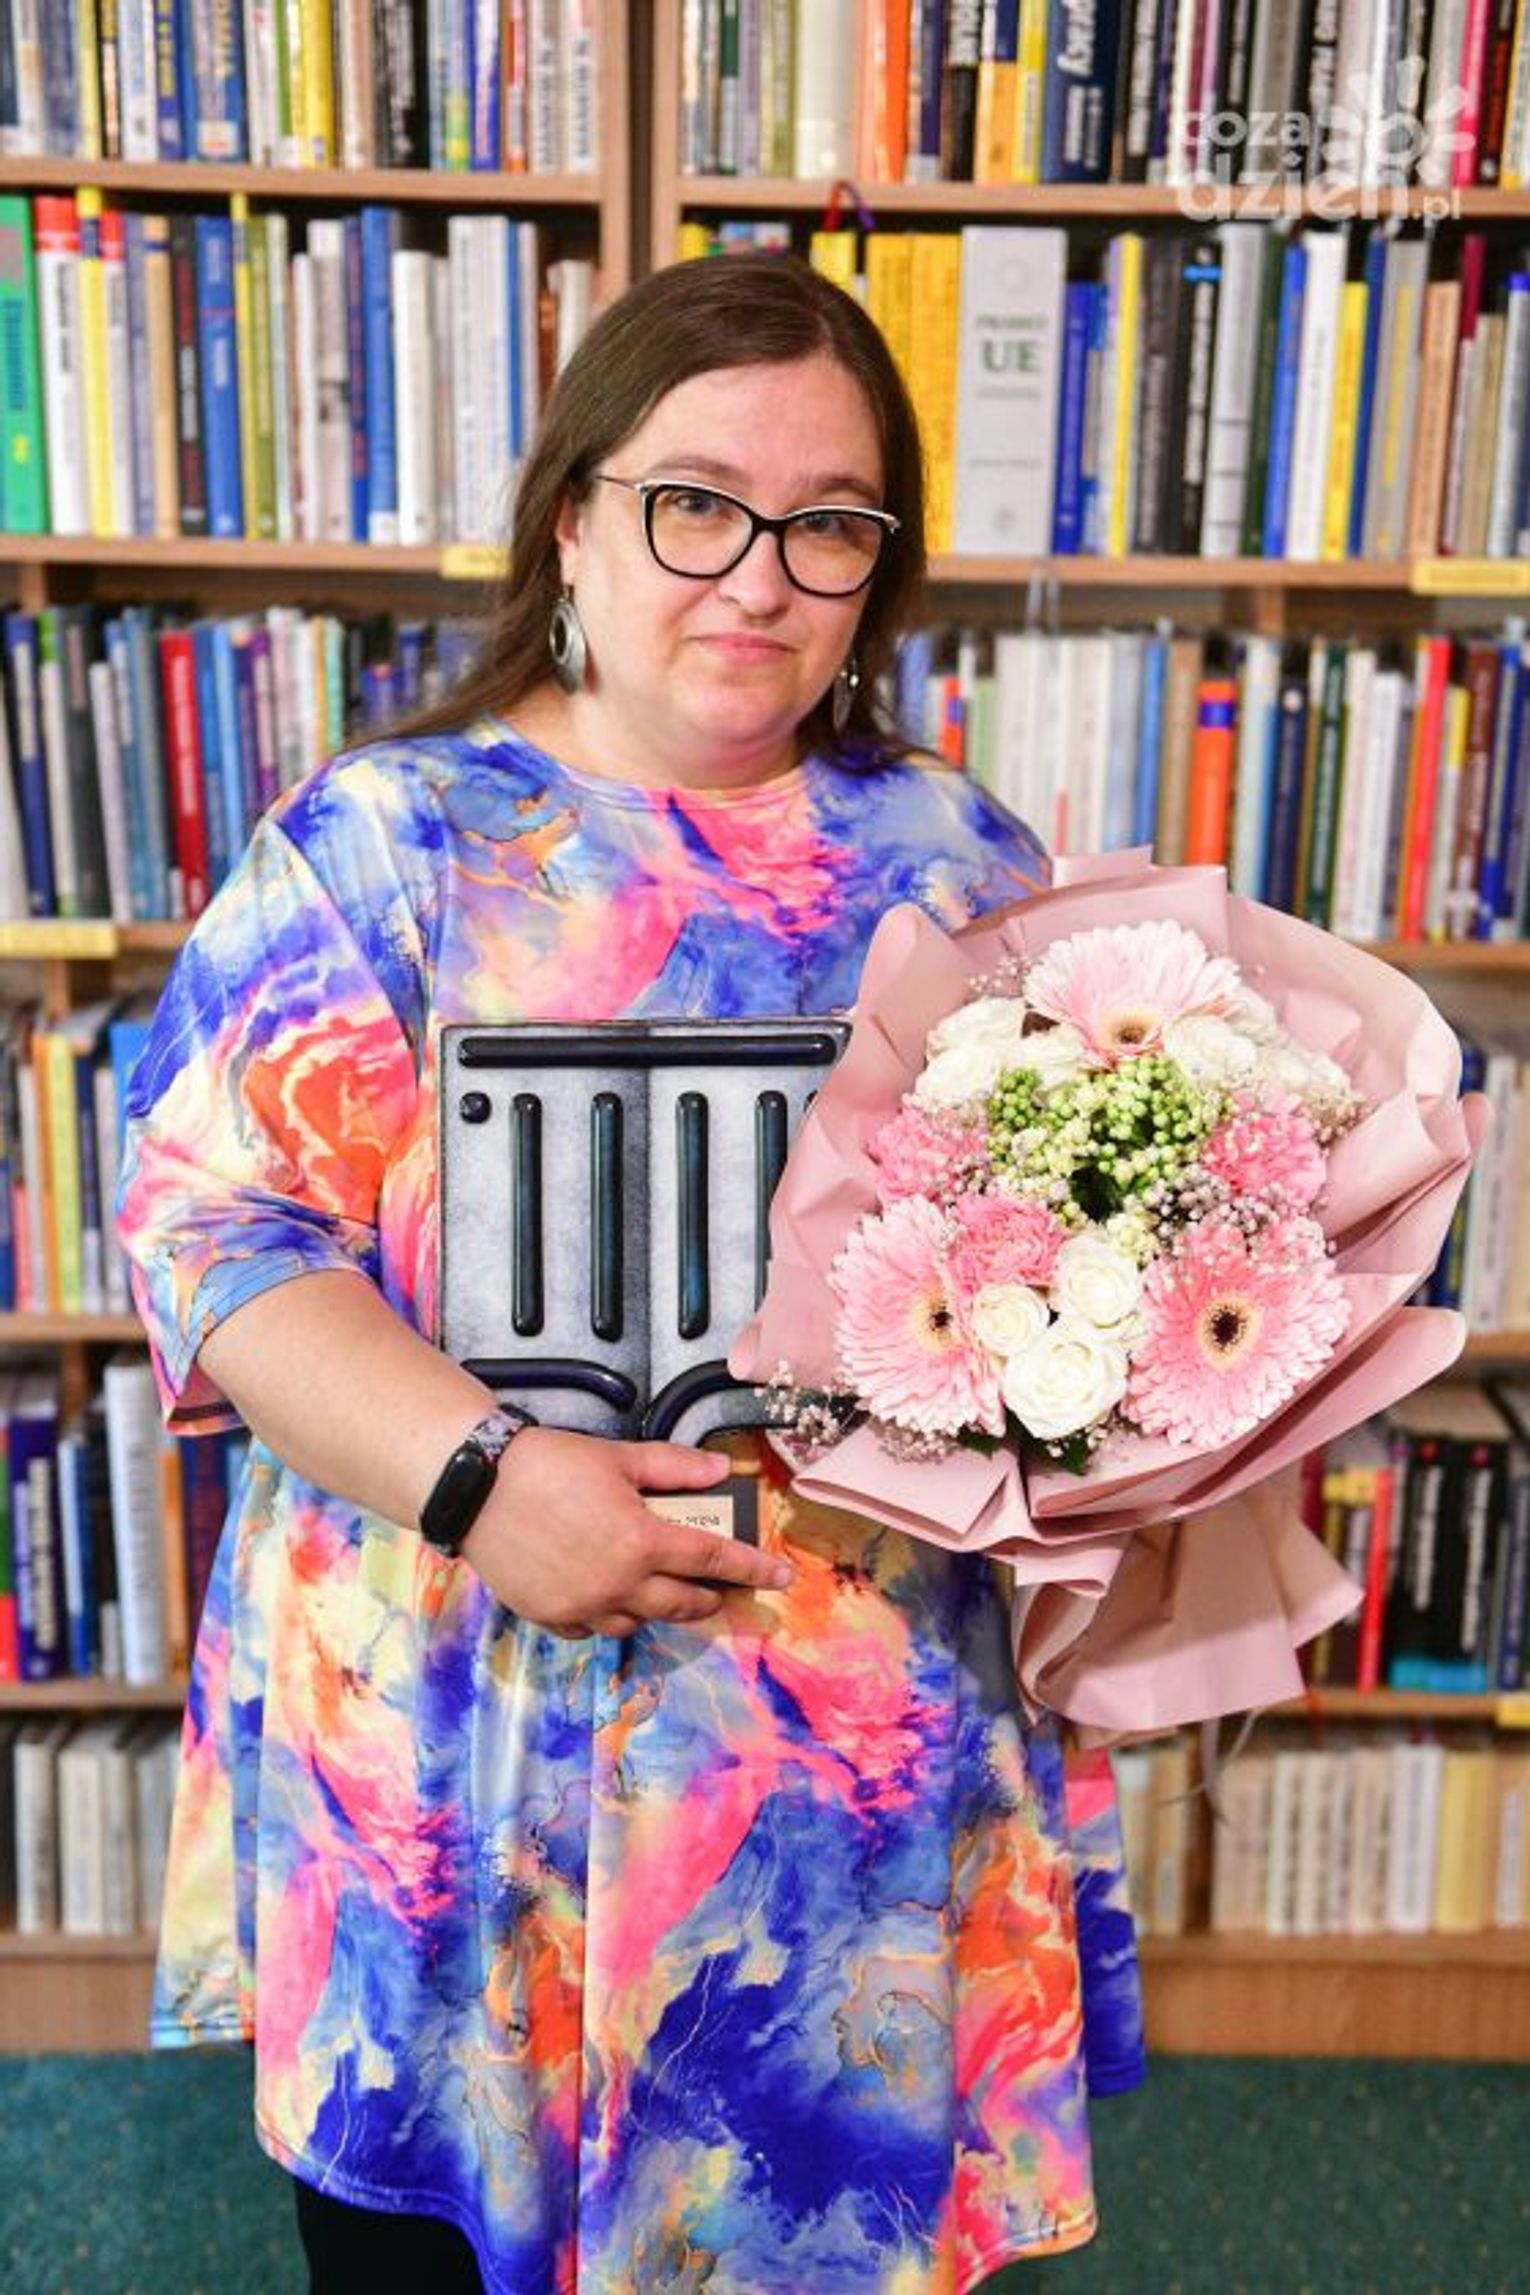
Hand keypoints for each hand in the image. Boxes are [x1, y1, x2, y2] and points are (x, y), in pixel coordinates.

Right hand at [460, 1427, 792, 1636]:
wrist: (476, 1485)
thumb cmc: (550, 1464)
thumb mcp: (620, 1456)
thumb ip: (675, 1468)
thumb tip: (723, 1470)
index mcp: (643, 1542)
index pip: (714, 1561)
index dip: (752, 1569)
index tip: (781, 1578)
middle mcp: (619, 1584)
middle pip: (683, 1604)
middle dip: (710, 1598)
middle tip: (721, 1590)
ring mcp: (583, 1606)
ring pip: (639, 1621)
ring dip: (659, 1607)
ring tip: (661, 1588)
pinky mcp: (551, 1617)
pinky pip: (594, 1629)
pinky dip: (610, 1615)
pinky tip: (609, 1596)